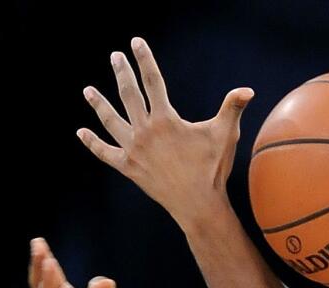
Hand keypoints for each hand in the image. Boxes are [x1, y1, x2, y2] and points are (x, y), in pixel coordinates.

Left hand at [78, 37, 253, 228]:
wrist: (197, 204)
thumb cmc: (212, 168)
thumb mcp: (225, 135)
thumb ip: (232, 108)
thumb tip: (247, 89)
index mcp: (166, 119)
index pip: (153, 81)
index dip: (144, 60)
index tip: (135, 42)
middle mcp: (145, 132)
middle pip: (128, 95)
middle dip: (121, 73)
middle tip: (114, 56)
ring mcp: (133, 150)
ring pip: (111, 122)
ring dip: (98, 104)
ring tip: (87, 91)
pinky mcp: (128, 168)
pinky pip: (105, 153)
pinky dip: (92, 143)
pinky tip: (81, 132)